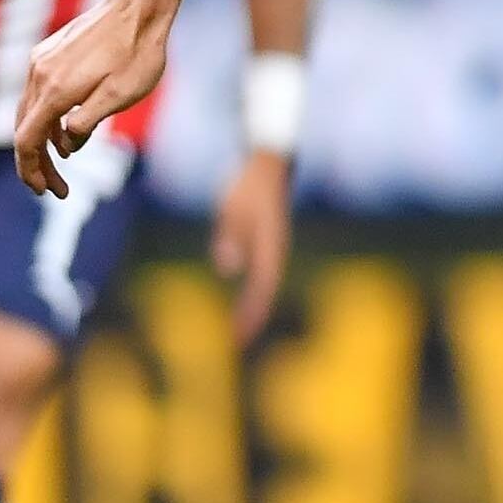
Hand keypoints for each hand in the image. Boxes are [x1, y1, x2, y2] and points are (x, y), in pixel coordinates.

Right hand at [13, 0, 168, 197]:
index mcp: (55, 90)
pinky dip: (48, 118)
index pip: (27, 140)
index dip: (31, 170)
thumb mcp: (120, 96)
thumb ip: (87, 123)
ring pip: (30, 112)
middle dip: (37, 163)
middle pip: (25, 129)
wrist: (137, 6)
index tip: (45, 191)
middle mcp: (39, 74)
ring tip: (64, 164)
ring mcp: (41, 61)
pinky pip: (39, 94)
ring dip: (43, 141)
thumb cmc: (138, 53)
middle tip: (55, 189)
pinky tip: (67, 132)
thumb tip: (66, 145)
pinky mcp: (49, 54)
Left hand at [211, 150, 294, 345]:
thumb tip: (228, 268)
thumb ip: (231, 236)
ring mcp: (271, 246)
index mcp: (270, 244)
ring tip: (239, 329)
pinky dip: (251, 292)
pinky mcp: (264, 241)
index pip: (262, 286)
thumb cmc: (250, 181)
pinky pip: (259, 273)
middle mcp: (274, 249)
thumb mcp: (233, 207)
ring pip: (263, 284)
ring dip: (252, 307)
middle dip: (252, 317)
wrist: (268, 160)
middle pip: (265, 290)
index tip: (240, 334)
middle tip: (238, 342)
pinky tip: (242, 302)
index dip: (252, 312)